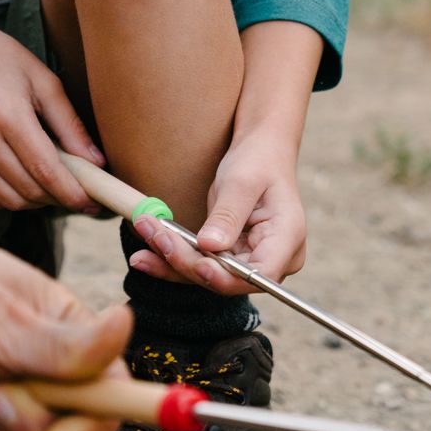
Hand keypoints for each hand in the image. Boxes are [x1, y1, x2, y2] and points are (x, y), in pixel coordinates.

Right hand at [0, 10, 102, 212]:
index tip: (92, 203)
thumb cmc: (1, 61)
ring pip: (9, 201)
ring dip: (37, 202)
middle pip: (28, 190)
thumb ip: (70, 125)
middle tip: (79, 193)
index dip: (71, 193)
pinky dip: (13, 198)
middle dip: (59, 199)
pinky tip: (27, 182)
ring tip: (54, 187)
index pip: (44, 170)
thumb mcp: (44, 82)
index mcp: (7, 115)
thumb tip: (97, 164)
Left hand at [129, 133, 305, 294]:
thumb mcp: (242, 182)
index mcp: (287, 240)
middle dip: (187, 261)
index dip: (226, 277)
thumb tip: (210, 246)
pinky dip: (172, 257)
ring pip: (208, 275)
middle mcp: (273, 259)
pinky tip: (144, 253)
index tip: (197, 263)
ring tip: (145, 234)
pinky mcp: (230, 258)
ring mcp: (251, 261)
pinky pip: (200, 265)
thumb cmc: (258, 161)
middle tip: (155, 235)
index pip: (260, 275)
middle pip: (227, 278)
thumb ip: (228, 216)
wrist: (260, 151)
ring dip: (172, 259)